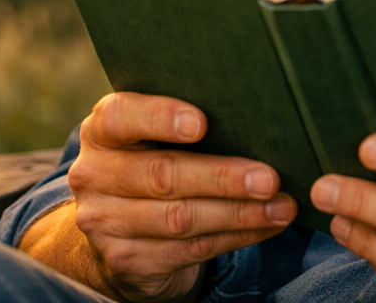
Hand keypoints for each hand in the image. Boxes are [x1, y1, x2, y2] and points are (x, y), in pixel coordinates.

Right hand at [20, 92, 297, 302]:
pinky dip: (236, 237)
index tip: (201, 123)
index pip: (121, 117)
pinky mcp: (126, 261)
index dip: (159, 117)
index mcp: (101, 131)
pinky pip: (190, 250)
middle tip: (269, 178)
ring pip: (180, 219)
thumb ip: (188, 120)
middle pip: (162, 175)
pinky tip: (267, 226)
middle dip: (222, 177)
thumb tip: (261, 114)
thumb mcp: (154, 134)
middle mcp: (93, 175)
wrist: (117, 226)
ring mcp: (104, 223)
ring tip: (281, 206)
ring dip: (239, 214)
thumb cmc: (154, 157)